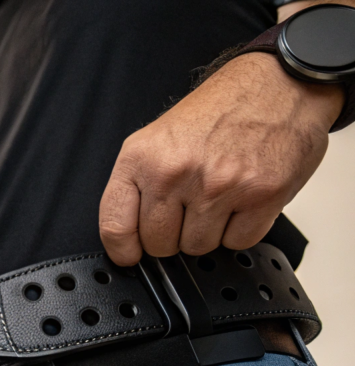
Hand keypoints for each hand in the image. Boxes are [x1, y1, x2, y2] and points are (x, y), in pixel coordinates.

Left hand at [99, 52, 343, 265]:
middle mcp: (176, 172)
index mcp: (142, 157)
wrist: (279, 82)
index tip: (130, 253)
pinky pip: (237, 242)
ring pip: (198, 248)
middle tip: (188, 208)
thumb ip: (139, 184)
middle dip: (172, 236)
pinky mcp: (260, 196)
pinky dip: (240, 229)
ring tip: (218, 197)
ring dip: (208, 232)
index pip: (115, 226)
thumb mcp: (158, 138)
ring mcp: (219, 186)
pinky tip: (242, 200)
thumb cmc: (219, 110)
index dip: (123, 249)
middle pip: (159, 245)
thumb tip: (128, 236)